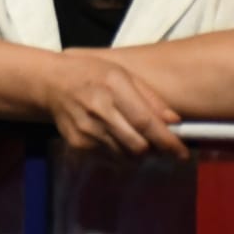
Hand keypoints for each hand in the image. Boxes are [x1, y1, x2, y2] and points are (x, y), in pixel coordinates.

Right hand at [42, 52, 186, 157]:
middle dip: (155, 151)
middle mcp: (99, 110)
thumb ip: (150, 98)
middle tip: (161, 147)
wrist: (51, 83)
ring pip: (125, 157)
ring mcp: (86, 130)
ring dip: (138, 154)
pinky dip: (119, 154)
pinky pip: (109, 159)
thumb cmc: (92, 74)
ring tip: (137, 140)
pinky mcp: (78, 144)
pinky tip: (116, 139)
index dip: (168, 141)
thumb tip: (175, 121)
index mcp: (113, 87)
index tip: (182, 152)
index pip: (145, 122)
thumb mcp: (122, 74)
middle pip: (138, 146)